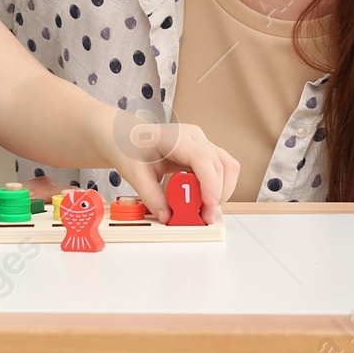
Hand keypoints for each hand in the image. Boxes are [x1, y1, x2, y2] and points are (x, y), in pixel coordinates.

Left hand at [91, 117, 237, 223]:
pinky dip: (217, 187)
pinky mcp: (204, 151)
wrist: (125, 135)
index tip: (208, 206)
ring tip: (203, 209)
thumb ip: (152, 197)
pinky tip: (201, 198)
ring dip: (221, 191)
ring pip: (228, 166)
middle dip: (217, 195)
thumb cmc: (129, 147)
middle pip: (221, 165)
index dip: (210, 184)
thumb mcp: (135, 174)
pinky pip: (221, 169)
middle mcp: (194, 136)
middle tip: (203, 217)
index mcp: (175, 138)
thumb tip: (168, 217)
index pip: (202, 159)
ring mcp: (202, 142)